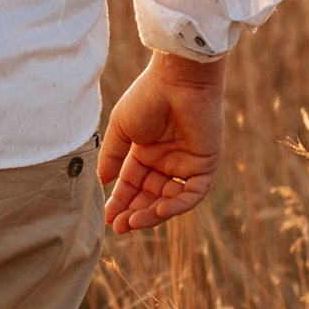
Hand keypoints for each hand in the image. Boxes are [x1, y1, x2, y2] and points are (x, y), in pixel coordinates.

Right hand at [97, 52, 225, 233]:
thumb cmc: (147, 97)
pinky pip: (193, 193)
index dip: (120, 202)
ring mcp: (186, 164)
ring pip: (170, 199)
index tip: (108, 218)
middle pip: (150, 196)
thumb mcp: (121, 128)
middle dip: (134, 212)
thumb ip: (113, 156)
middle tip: (119, 226)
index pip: (132, 185)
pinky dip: (177, 204)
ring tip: (133, 221)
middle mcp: (166, 161)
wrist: (177, 81)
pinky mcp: (205, 165)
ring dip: (153, 213)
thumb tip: (103, 182)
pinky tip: (159, 209)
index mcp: (145, 152)